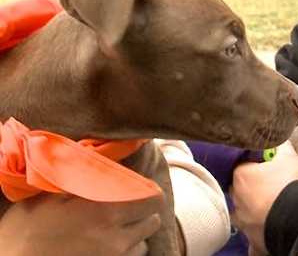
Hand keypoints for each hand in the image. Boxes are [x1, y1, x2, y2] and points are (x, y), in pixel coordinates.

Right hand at [0, 193, 162, 255]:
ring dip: (135, 236)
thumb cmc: (28, 228)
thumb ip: (86, 181)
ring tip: (113, 230)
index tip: (143, 190)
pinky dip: (125, 253)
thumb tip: (106, 165)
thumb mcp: (54, 195)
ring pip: (143, 244)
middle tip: (126, 210)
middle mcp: (118, 236)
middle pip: (153, 221)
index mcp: (107, 210)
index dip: (150, 192)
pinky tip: (105, 247)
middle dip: (143, 214)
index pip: (154, 199)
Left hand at [230, 141, 297, 253]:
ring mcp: (242, 220)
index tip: (268, 168)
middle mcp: (236, 198)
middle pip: (240, 189)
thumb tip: (277, 138)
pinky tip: (265, 228)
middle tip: (270, 186)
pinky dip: (256, 232)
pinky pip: (251, 235)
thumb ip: (279, 145)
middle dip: (251, 187)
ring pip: (242, 211)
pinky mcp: (252, 237)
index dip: (256, 166)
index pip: (243, 166)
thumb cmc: (291, 184)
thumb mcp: (289, 156)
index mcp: (241, 176)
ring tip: (269, 206)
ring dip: (251, 208)